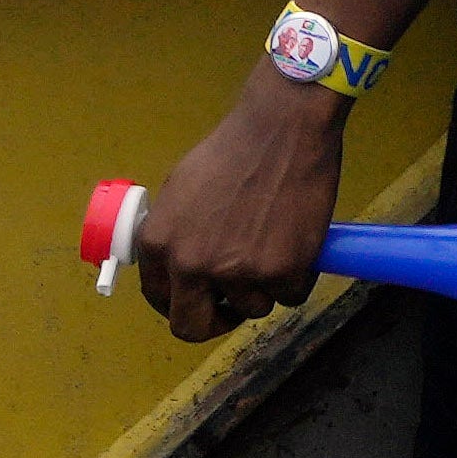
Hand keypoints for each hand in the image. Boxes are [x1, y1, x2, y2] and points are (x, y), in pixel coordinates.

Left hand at [122, 73, 350, 342]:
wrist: (281, 131)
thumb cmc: (234, 151)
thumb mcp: (179, 192)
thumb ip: (173, 235)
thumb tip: (177, 267)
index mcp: (158, 244)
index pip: (159, 300)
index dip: (182, 305)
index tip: (202, 301)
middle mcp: (191, 264)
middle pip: (193, 327)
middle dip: (215, 322)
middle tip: (234, 307)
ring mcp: (237, 272)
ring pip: (252, 308)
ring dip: (265, 287)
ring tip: (275, 246)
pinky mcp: (282, 272)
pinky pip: (291, 295)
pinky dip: (298, 275)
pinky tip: (297, 240)